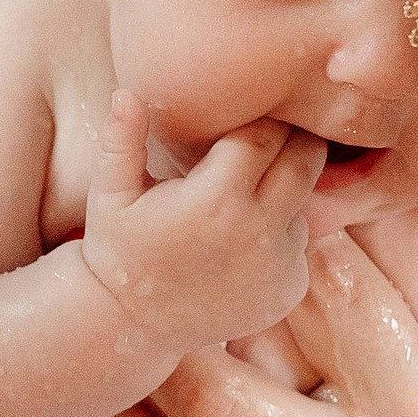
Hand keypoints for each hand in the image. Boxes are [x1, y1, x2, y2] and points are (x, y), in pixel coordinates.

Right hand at [79, 91, 322, 354]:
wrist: (133, 325)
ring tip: (247, 190)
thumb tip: (125, 91)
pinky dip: (284, 231)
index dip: (258, 120)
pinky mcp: (290, 290)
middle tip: (263, 139)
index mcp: (217, 198)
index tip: (241, 119)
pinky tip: (245, 235)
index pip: (266, 133)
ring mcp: (280, 264)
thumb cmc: (118, 248)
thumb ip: (121, 140)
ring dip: (288, 188)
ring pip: (307, 200)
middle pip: (307, 159)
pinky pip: (302, 242)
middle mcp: (259, 231)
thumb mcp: (110, 194)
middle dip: (291, 141)